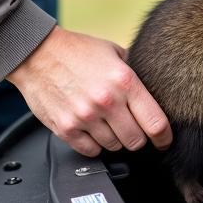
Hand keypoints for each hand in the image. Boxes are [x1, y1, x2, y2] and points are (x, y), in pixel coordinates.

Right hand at [7, 26, 170, 156]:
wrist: (37, 53)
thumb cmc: (77, 51)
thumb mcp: (115, 53)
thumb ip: (135, 73)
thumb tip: (153, 92)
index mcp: (124, 81)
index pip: (155, 122)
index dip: (164, 136)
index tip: (164, 140)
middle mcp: (107, 101)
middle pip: (136, 141)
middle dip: (139, 138)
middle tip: (134, 129)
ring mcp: (85, 117)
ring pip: (114, 147)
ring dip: (116, 139)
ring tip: (108, 123)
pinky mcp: (66, 129)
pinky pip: (91, 151)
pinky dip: (95, 145)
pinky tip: (93, 129)